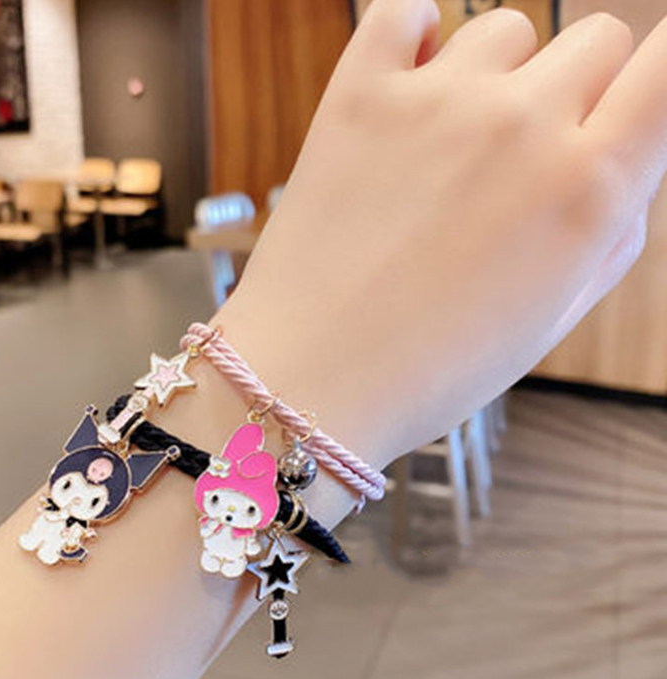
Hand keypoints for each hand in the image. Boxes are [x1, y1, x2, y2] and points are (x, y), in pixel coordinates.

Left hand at [213, 0, 666, 465]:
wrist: (311, 378)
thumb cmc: (430, 367)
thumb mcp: (552, 319)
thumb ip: (610, 233)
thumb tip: (626, 168)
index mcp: (586, 188)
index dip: (659, 78)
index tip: (638, 96)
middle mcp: (520, 125)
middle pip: (593, 40)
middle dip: (578, 90)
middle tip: (530, 153)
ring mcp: (435, 101)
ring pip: (505, 28)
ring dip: (498, 75)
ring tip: (454, 145)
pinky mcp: (358, 96)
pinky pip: (403, 11)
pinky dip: (416, 33)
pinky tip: (412, 78)